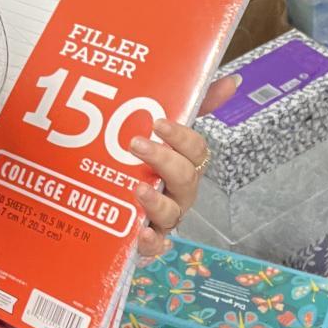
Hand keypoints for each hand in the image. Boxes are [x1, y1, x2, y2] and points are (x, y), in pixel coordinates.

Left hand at [131, 74, 240, 258]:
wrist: (95, 202)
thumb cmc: (134, 160)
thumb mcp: (155, 129)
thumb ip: (191, 103)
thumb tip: (233, 80)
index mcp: (180, 164)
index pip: (196, 150)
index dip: (182, 137)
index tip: (158, 122)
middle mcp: (176, 192)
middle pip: (186, 179)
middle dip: (166, 161)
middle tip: (136, 144)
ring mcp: (161, 219)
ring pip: (171, 213)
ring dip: (157, 201)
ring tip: (137, 189)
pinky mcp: (144, 243)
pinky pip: (155, 247)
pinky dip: (151, 242)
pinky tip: (140, 232)